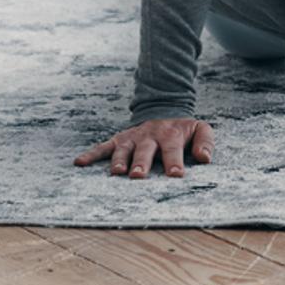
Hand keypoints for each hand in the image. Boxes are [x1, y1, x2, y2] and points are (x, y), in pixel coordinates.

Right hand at [74, 118, 214, 178]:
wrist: (164, 109)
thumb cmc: (183, 129)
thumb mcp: (200, 128)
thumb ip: (205, 141)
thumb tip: (205, 158)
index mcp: (171, 134)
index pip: (173, 149)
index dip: (175, 161)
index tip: (175, 174)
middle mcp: (149, 136)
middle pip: (145, 150)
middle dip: (142, 163)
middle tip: (139, 175)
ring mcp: (132, 138)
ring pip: (123, 149)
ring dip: (119, 160)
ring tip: (116, 173)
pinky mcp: (118, 140)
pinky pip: (102, 147)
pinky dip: (91, 154)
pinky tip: (79, 162)